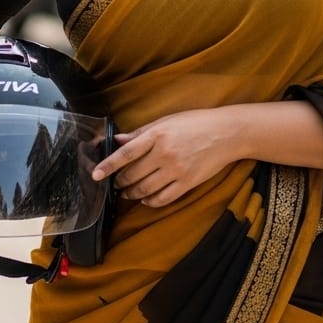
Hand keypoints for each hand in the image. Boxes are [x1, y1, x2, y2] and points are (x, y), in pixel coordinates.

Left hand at [91, 109, 235, 207]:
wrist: (227, 133)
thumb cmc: (195, 123)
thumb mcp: (167, 121)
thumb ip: (141, 133)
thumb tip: (118, 140)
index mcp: (157, 135)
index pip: (126, 153)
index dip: (108, 166)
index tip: (95, 175)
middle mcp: (165, 153)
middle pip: (133, 174)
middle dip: (120, 181)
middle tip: (116, 182)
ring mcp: (177, 170)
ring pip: (145, 189)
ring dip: (132, 193)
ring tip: (127, 192)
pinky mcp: (188, 183)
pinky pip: (163, 198)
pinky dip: (150, 201)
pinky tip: (145, 199)